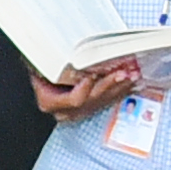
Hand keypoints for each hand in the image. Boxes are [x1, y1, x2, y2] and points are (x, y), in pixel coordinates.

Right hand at [33, 56, 147, 119]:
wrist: (42, 77)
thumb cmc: (40, 67)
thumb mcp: (39, 64)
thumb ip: (51, 65)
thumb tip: (66, 58)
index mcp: (49, 101)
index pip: (73, 99)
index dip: (86, 89)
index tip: (92, 74)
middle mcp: (64, 110)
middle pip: (92, 100)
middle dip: (109, 85)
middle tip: (121, 73)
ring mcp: (78, 111)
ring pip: (103, 101)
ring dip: (120, 87)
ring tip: (131, 74)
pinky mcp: (90, 108)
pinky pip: (107, 101)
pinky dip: (120, 90)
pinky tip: (130, 83)